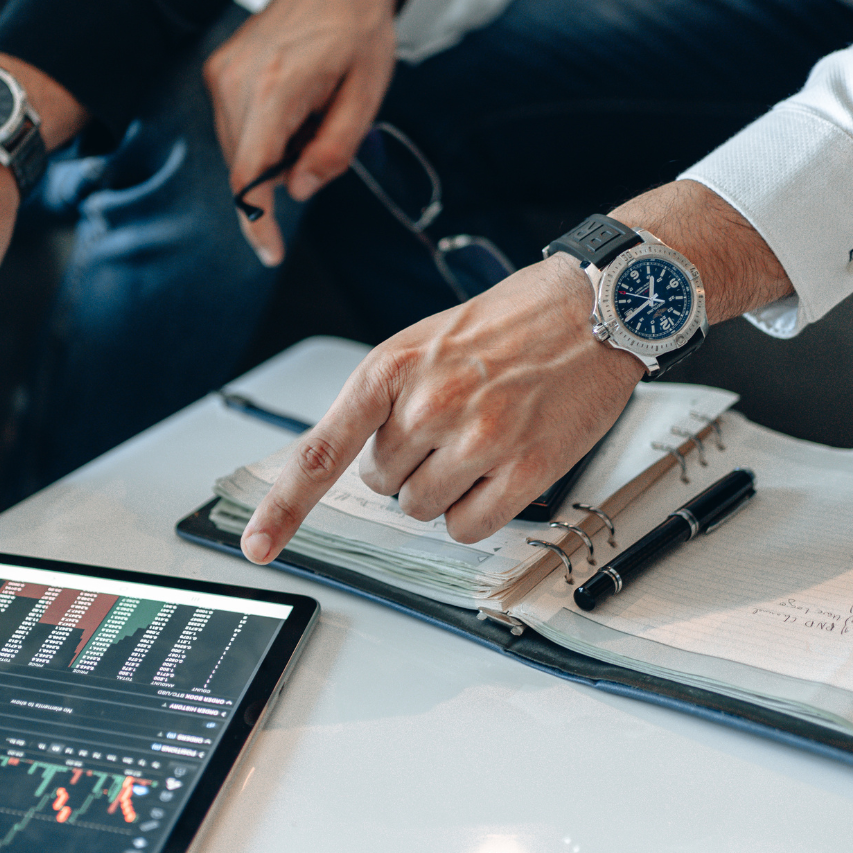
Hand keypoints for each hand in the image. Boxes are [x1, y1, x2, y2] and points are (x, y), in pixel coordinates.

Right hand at [205, 0, 409, 265]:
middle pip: (244, 166)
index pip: (251, 174)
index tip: (270, 254)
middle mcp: (236, 79)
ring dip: (271, 155)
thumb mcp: (366, 97)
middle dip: (280, 177)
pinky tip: (293, 106)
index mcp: (276, 87)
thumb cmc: (361, 34)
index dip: (257, 222)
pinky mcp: (217, 68)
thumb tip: (298, 192)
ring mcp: (220, 71)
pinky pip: (233, 126)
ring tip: (310, 114)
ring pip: (237, 150)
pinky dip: (262, 134)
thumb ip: (333, 150)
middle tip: (321, 139)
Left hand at [240, 181, 789, 558]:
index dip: (284, 507)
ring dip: (444, 490)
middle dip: (408, 464)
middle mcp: (430, 403)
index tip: (258, 547)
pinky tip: (500, 470)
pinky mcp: (527, 467)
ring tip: (480, 439)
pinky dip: (476, 512)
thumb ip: (383, 398)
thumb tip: (352, 459)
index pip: (322, 451)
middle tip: (450, 423)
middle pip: (382, 484)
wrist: (595, 305)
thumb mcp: (425, 341)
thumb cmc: (510, 323)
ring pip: (422, 510)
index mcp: (391, 368)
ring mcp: (479, 437)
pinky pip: (469, 526)